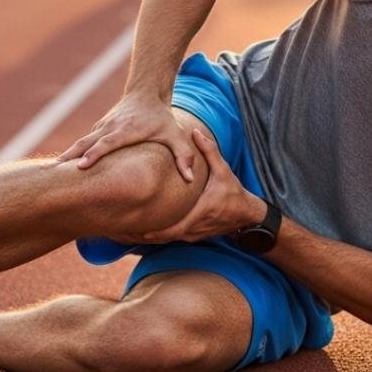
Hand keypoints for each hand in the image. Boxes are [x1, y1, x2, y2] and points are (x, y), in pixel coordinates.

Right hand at [56, 91, 197, 180]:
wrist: (145, 93)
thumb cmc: (160, 117)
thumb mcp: (175, 134)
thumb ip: (184, 155)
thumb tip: (190, 179)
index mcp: (125, 130)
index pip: (107, 143)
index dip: (94, 154)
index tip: (81, 166)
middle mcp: (109, 127)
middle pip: (86, 142)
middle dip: (70, 156)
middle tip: (52, 172)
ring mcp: (101, 127)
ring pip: (81, 142)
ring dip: (66, 155)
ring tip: (49, 172)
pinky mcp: (98, 129)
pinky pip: (83, 142)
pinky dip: (71, 152)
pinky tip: (60, 167)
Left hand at [139, 129, 264, 242]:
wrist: (246, 215)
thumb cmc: (234, 192)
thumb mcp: (224, 170)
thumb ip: (210, 151)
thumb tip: (195, 132)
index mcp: (200, 211)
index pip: (175, 228)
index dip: (156, 232)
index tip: (139, 230)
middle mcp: (196, 227)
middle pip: (166, 237)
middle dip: (146, 236)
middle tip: (125, 232)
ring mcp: (195, 234)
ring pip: (169, 240)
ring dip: (152, 237)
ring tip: (130, 232)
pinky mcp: (195, 236)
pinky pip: (175, 238)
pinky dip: (161, 236)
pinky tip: (146, 231)